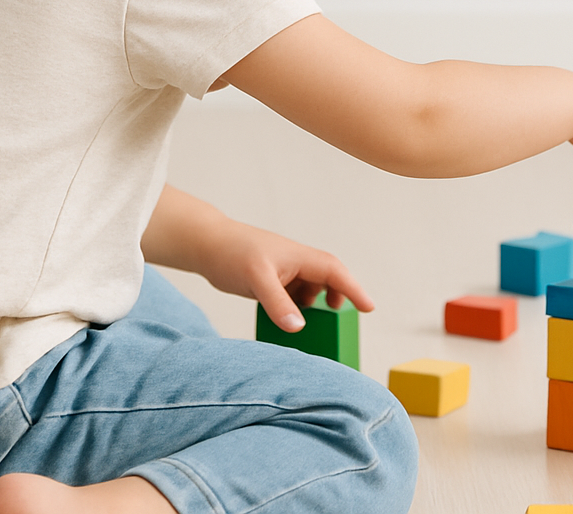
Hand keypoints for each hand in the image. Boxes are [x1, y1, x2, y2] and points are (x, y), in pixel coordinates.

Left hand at [201, 220, 373, 331]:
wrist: (204, 244)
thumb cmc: (232, 253)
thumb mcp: (257, 280)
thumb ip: (278, 304)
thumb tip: (298, 327)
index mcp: (299, 256)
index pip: (334, 271)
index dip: (354, 289)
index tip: (369, 308)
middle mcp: (294, 262)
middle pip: (326, 279)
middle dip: (336, 296)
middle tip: (337, 316)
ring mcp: (281, 271)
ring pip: (308, 288)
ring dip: (312, 304)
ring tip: (307, 323)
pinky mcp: (268, 280)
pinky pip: (290, 295)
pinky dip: (293, 307)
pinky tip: (284, 320)